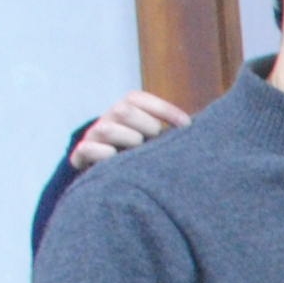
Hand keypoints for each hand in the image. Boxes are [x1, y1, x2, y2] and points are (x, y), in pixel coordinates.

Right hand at [69, 90, 190, 169]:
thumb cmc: (143, 160)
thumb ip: (170, 134)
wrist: (111, 184)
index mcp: (124, 112)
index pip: (136, 98)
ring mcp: (92, 137)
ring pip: (106, 129)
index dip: (163, 109)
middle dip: (146, 126)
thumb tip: (202, 128)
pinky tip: (117, 161)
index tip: (186, 125)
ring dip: (129, 140)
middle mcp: (106, 120)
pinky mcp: (80, 156)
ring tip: (139, 153)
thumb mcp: (156, 143)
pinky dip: (105, 155)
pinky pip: (88, 150)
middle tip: (156, 141)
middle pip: (122, 110)